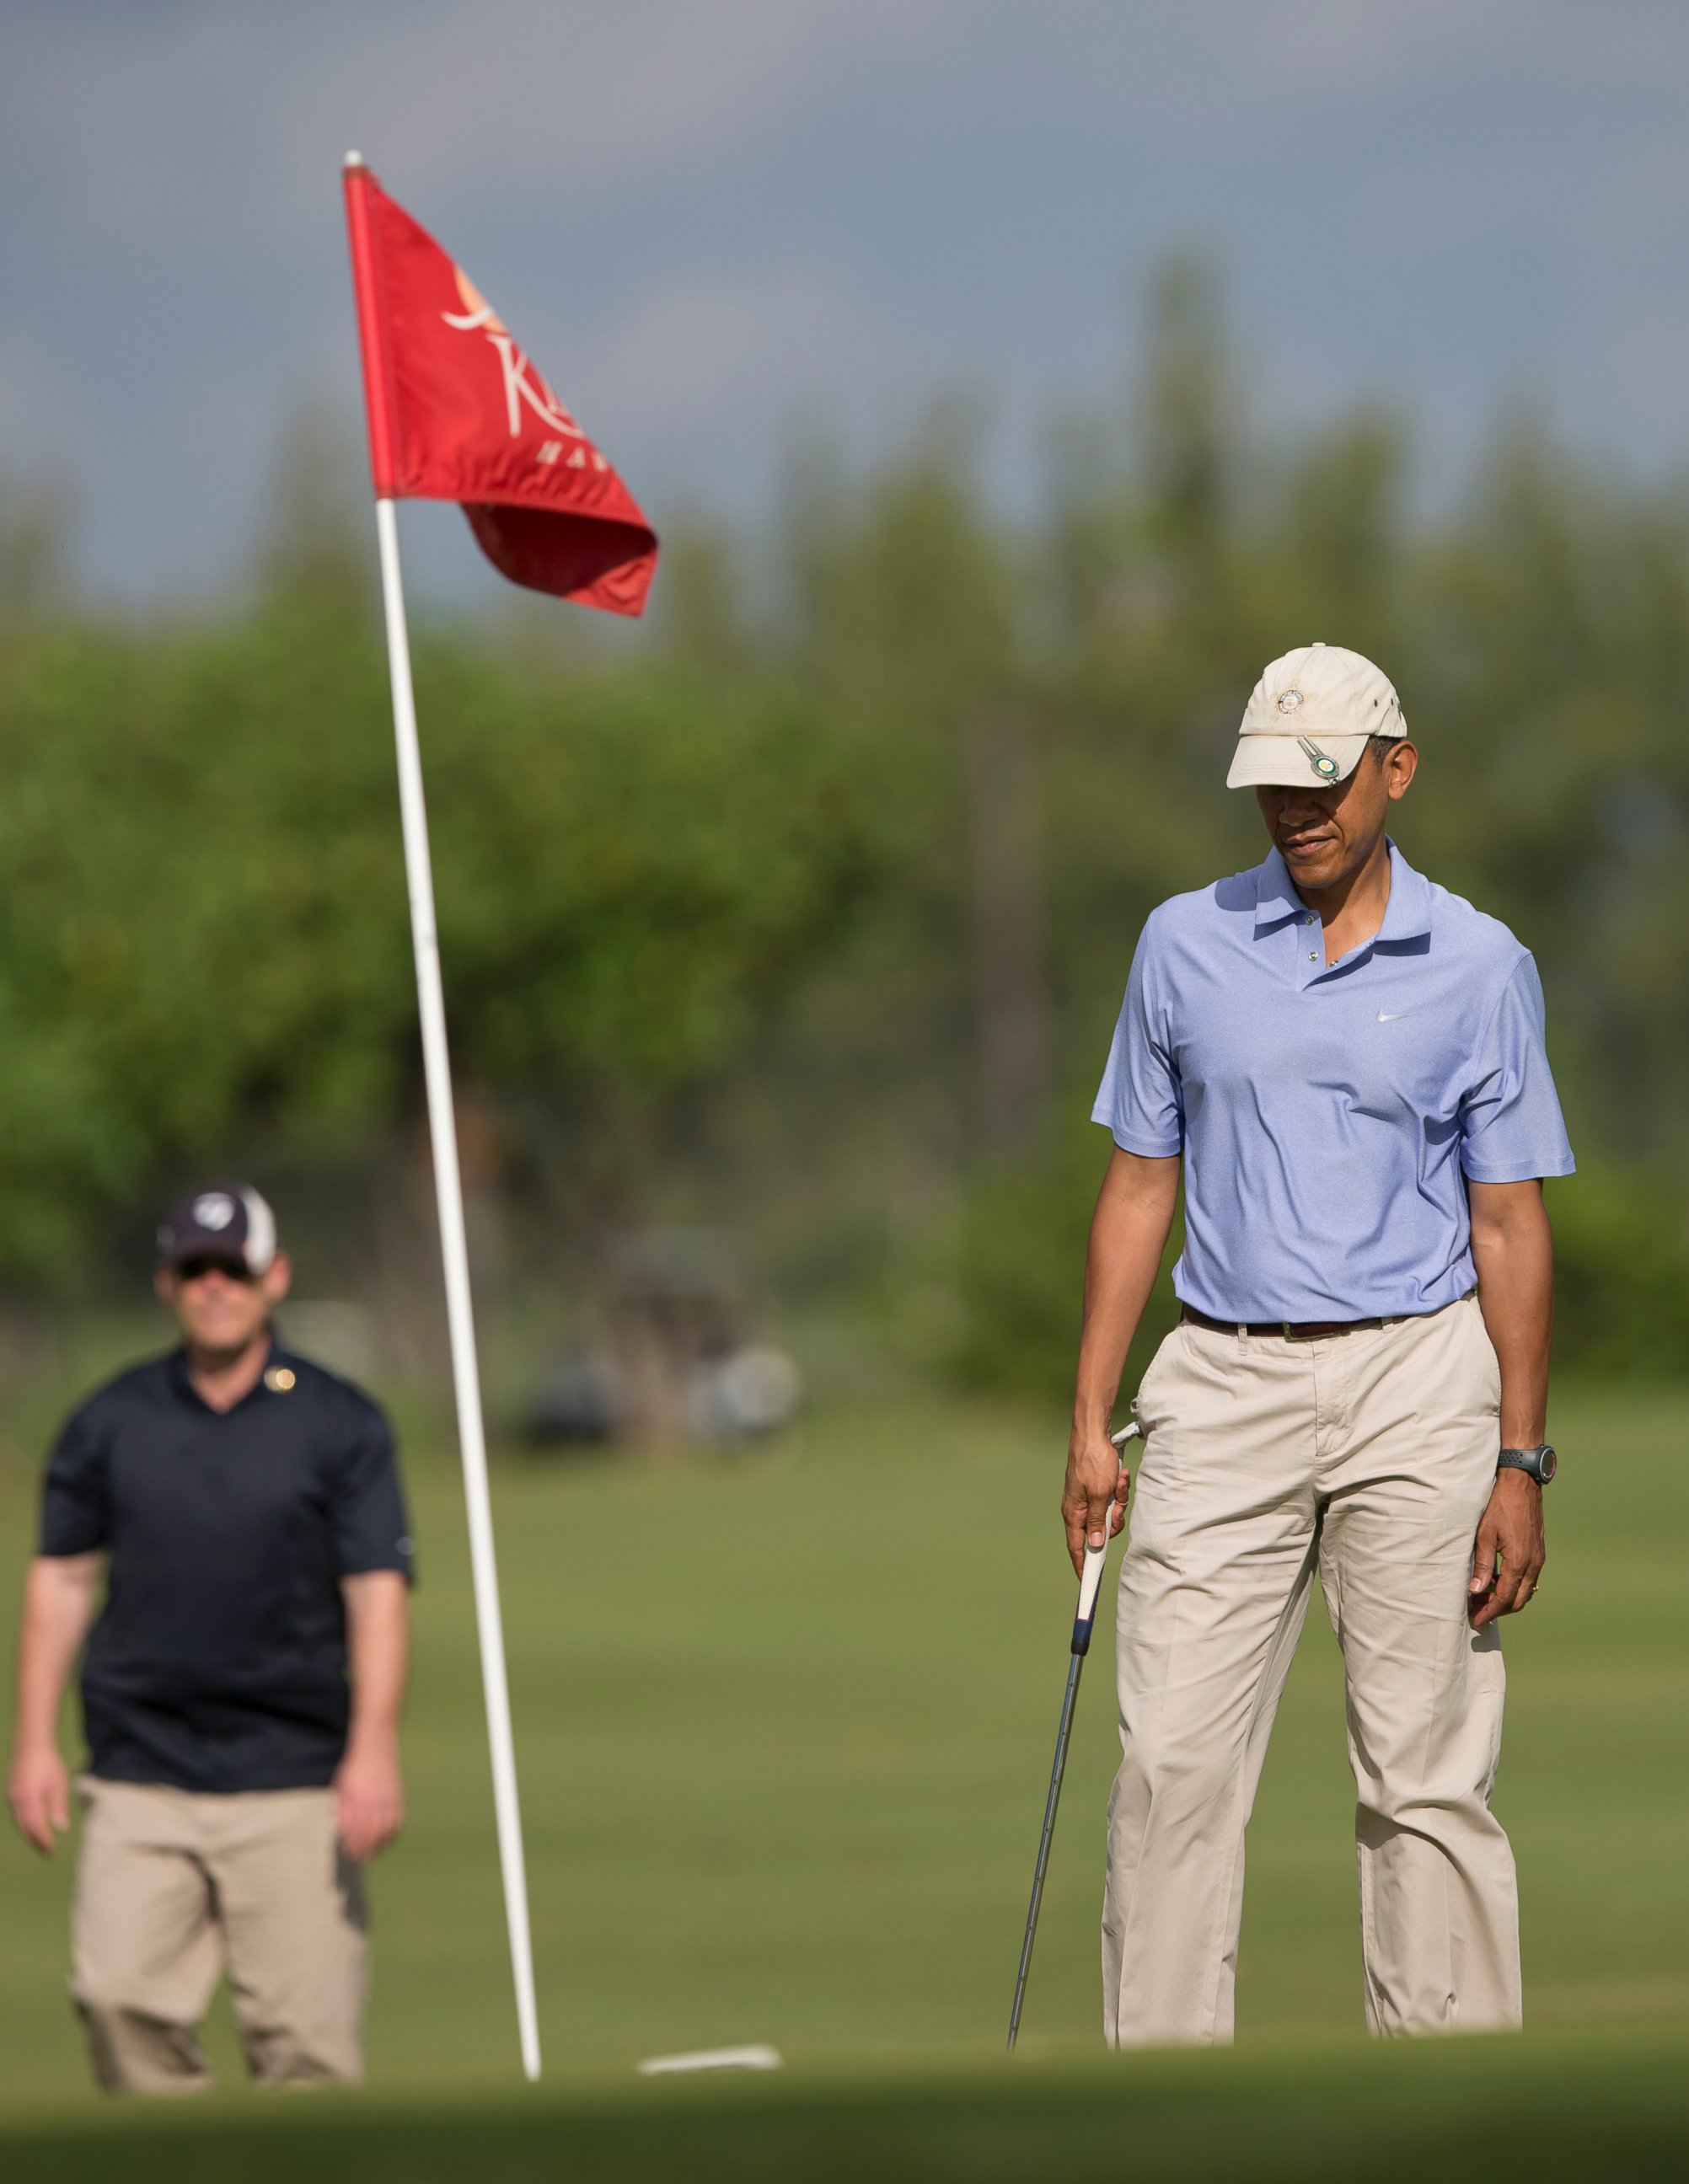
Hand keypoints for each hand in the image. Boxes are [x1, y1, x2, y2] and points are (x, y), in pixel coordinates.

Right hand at [8, 1744, 70, 1855]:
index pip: (35, 1827)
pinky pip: (16, 1816)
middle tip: (47, 1853)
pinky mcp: (11, 1795)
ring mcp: (11, 1798)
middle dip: (36, 1842)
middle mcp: (17, 1801)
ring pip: (19, 1824)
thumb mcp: (58, 1784)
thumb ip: (58, 1806)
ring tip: (42, 1844)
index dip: (43, 1841)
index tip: (52, 1850)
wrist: (30, 1746)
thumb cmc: (48, 1764)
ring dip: (29, 1835)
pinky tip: (33, 1828)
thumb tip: (61, 1828)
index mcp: (30, 1799)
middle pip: (25, 1829)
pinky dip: (24, 1825)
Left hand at [333, 1738, 403, 1860]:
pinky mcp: (396, 1798)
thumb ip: (342, 1809)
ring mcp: (387, 1800)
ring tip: (371, 1852)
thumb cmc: (354, 1766)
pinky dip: (391, 1834)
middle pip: (370, 1835)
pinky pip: (396, 1822)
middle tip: (358, 1857)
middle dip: (363, 1850)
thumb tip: (341, 1829)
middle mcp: (373, 1802)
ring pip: (384, 1832)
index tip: (347, 1851)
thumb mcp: (342, 1787)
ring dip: (378, 1845)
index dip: (351, 1844)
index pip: (354, 1831)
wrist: (375, 1745)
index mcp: (357, 1800)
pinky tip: (385, 1838)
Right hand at [1062, 1429, 1130, 1576]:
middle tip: (1117, 1507)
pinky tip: (1119, 1475)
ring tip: (1118, 1482)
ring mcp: (1088, 1499)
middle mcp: (1079, 1510)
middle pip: (1100, 1532)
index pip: (1077, 1548)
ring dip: (1118, 1502)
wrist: (1093, 1434)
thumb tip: (1094, 1545)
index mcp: (1074, 1514)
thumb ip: (1097, 1522)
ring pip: (1109, 1516)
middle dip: (1114, 1521)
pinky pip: (1112, 1500)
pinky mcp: (1096, 1490)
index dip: (1082, 1566)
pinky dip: (1118, 1490)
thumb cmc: (1093, 1462)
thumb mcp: (1099, 1495)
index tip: (1088, 1583)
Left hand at [1469, 1469, 1544, 1627]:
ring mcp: (1539, 1557)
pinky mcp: (1539, 1550)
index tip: (1476, 1620)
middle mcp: (1534, 1563)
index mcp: (1520, 1562)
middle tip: (1478, 1611)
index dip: (1490, 1612)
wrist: (1521, 1482)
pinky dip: (1514, 1585)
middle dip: (1498, 1609)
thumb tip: (1476, 1591)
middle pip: (1518, 1599)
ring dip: (1507, 1598)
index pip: (1505, 1598)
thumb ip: (1483, 1565)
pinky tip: (1498, 1580)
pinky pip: (1529, 1577)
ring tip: (1484, 1598)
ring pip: (1526, 1590)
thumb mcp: (1484, 1534)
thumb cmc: (1500, 1505)